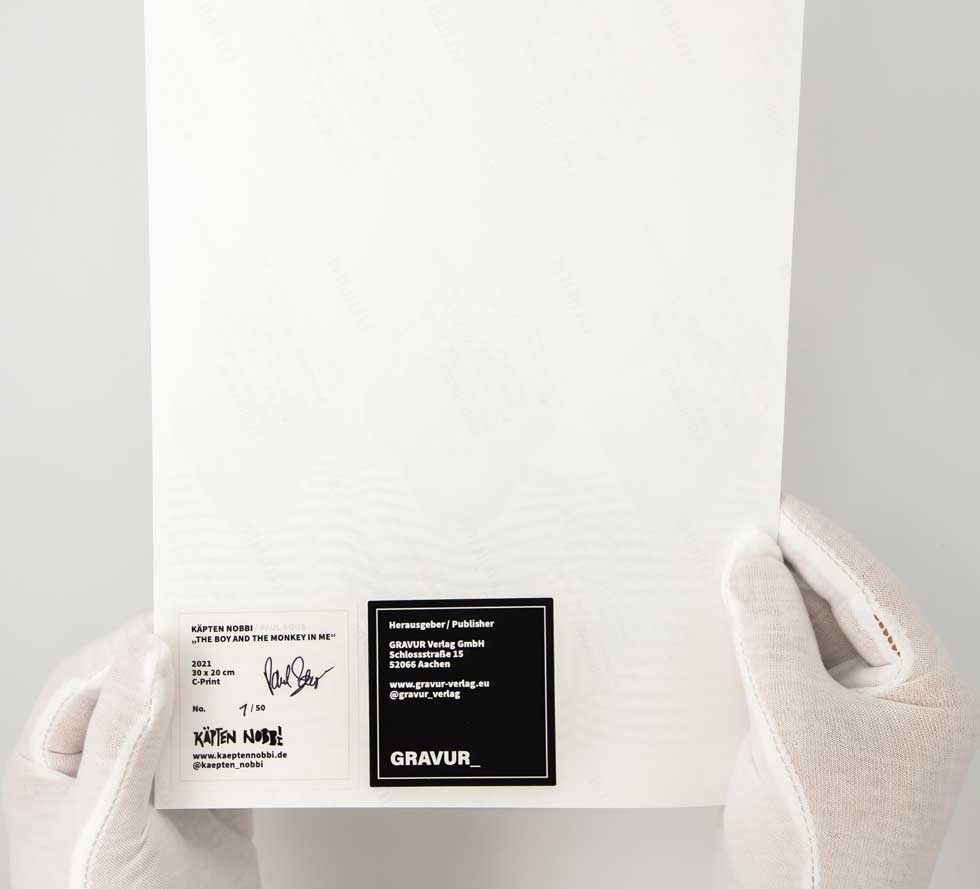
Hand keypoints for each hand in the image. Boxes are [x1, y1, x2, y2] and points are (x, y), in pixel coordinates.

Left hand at [3, 615, 260, 888]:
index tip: (176, 621)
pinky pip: (234, 756)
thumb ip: (123, 738)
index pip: (89, 684)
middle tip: (227, 632)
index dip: (128, 647)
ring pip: (193, 720)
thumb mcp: (98, 825)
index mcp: (55, 769)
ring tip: (255, 667)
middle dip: (185, 663)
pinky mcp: (211, 810)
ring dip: (225, 694)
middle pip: (147, 693)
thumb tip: (148, 657)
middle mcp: (106, 772)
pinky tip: (271, 720)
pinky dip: (257, 736)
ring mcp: (160, 792)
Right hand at [723, 496, 979, 888]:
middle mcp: (903, 692)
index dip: (821, 547)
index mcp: (929, 689)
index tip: (773, 510)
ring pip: (813, 630)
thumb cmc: (824, 843)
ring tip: (729, 566)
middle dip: (792, 569)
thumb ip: (770, 634)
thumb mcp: (794, 724)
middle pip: (844, 606)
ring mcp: (861, 709)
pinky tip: (731, 616)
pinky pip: (791, 660)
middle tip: (740, 531)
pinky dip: (759, 635)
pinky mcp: (821, 723)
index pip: (872, 595)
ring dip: (772, 600)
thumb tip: (750, 559)